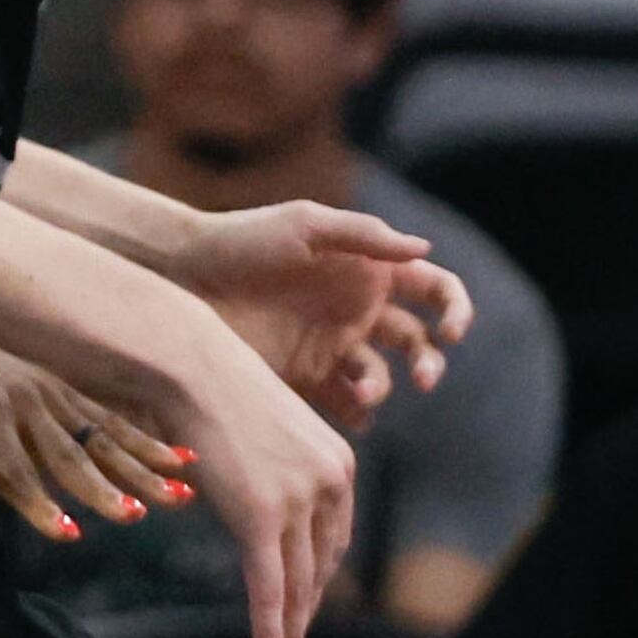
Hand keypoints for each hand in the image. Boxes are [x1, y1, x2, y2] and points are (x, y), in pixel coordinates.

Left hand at [0, 247, 189, 543]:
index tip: (69, 535)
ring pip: (101, 435)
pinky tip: (184, 461)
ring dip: (141, 465)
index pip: (12, 463)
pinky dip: (145, 440)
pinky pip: (106, 418)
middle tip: (137, 516)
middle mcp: (24, 398)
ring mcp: (46, 392)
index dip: (38, 500)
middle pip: (68, 451)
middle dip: (102, 487)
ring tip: (182, 494)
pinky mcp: (60, 390)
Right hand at [152, 316, 359, 637]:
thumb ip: (274, 462)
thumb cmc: (210, 380)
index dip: (318, 576)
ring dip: (292, 632)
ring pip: (299, 585)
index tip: (306, 600)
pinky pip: (271, 589)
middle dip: (308, 610)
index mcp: (337, 462)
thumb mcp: (263, 424)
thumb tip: (257, 488)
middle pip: (320, 565)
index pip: (332, 537)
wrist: (187, 360)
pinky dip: (274, 633)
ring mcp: (299, 501)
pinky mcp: (263, 516)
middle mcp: (330, 484)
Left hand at [176, 200, 471, 429]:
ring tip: (361, 390)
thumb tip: (423, 248)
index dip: (455, 310)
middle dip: (430, 363)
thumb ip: (363, 235)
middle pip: (418, 343)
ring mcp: (330, 345)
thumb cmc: (242, 238)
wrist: (181, 272)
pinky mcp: (303, 376)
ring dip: (385, 388)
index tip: (451, 332)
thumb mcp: (304, 225)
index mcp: (366, 270)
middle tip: (423, 378)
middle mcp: (356, 309)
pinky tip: (349, 411)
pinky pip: (343, 402)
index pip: (433, 288)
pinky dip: (356, 413)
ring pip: (381, 377)